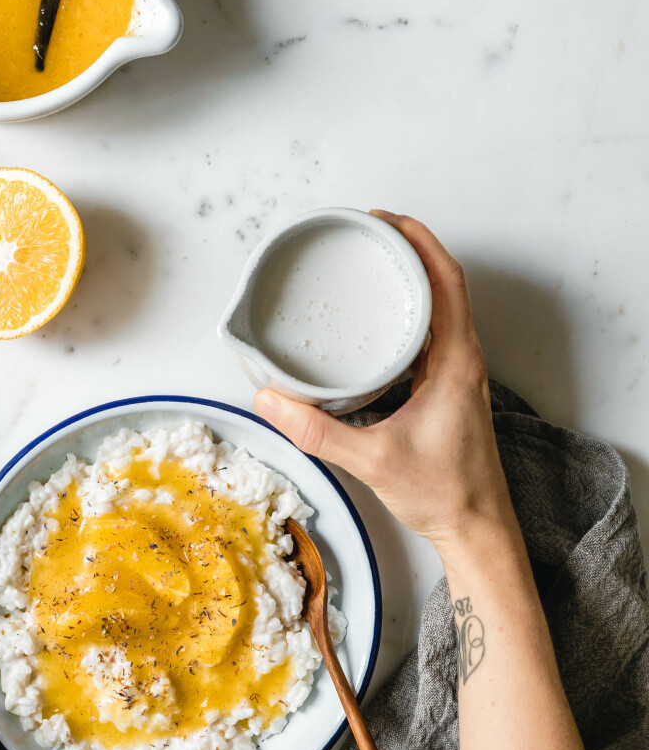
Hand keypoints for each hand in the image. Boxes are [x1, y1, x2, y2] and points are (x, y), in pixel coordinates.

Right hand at [254, 214, 515, 554]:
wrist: (477, 529)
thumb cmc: (445, 494)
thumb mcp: (374, 460)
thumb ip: (318, 431)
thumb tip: (272, 400)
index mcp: (456, 362)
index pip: (446, 280)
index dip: (418, 241)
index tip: (384, 221)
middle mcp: (463, 361)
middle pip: (443, 284)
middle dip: (407, 251)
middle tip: (367, 235)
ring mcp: (458, 376)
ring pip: (439, 310)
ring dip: (410, 282)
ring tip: (369, 267)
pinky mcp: (449, 392)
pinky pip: (431, 336)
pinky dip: (407, 315)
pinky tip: (377, 325)